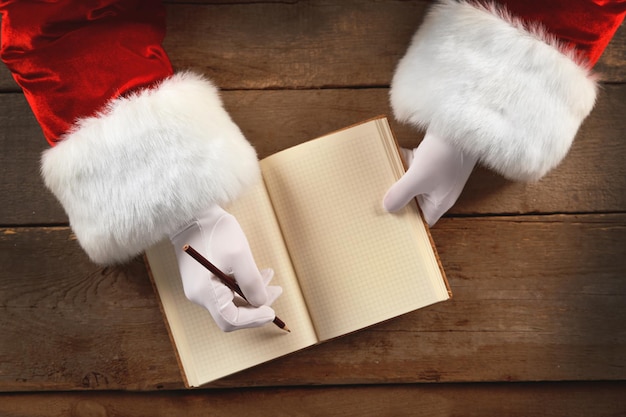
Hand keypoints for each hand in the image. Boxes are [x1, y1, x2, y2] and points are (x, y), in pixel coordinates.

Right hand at [169, 205, 281, 331]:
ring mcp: (199, 288)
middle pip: (232, 313)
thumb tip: (261, 303)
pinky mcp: (202, 280)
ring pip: (231, 301)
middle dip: (257, 304)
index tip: (272, 312)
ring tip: (270, 276)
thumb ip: (252, 282)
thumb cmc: (216, 231)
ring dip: (252, 292)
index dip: (253, 319)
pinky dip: (242, 285)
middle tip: (277, 290)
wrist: (193, 213)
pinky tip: (257, 273)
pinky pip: (225, 290)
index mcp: (205, 292)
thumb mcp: (240, 255)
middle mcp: (199, 295)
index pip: (231, 320)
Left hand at [383, 131, 476, 225]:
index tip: (386, 220)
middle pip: (412, 201)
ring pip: (410, 183)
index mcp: (440, 202)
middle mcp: (438, 191)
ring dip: (396, 178)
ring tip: (376, 179)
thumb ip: (401, 193)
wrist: (459, 123)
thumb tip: (387, 207)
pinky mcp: (431, 160)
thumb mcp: (419, 176)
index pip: (421, 221)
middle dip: (396, 198)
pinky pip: (411, 166)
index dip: (405, 222)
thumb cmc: (446, 153)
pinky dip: (401, 161)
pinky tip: (388, 157)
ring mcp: (434, 175)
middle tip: (376, 197)